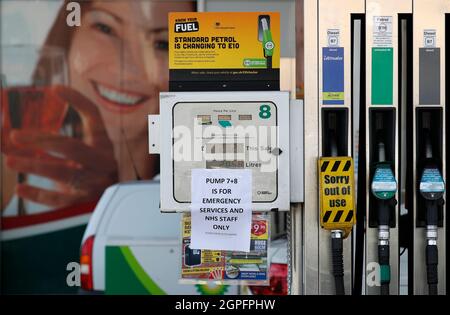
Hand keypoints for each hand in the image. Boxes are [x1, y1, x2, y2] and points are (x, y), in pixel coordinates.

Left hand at [5, 86, 117, 207]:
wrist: (113, 202)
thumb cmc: (92, 172)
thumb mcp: (84, 152)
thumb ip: (57, 143)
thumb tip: (17, 132)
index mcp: (102, 144)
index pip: (94, 116)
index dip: (78, 101)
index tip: (55, 89)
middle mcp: (101, 161)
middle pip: (72, 147)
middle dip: (42, 141)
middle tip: (15, 135)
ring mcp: (95, 182)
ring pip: (64, 173)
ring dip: (35, 166)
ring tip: (10, 161)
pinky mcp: (85, 203)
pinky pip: (60, 199)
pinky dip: (40, 194)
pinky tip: (22, 188)